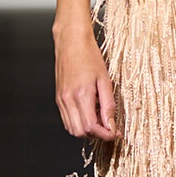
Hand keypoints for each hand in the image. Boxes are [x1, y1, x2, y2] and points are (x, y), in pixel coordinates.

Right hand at [55, 24, 117, 140]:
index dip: (105, 134)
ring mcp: (61, 100)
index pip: (91, 127)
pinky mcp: (59, 98)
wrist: (71, 41)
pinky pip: (67, 120)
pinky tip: (90, 113)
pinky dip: (79, 123)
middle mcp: (67, 100)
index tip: (116, 133)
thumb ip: (108, 105)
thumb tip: (112, 125)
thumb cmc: (89, 55)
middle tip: (110, 128)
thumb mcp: (105, 80)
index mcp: (80, 95)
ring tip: (101, 119)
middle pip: (80, 132)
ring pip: (72, 129)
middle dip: (97, 135)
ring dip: (88, 131)